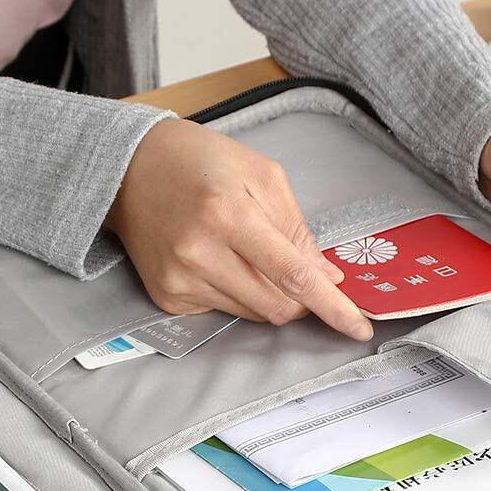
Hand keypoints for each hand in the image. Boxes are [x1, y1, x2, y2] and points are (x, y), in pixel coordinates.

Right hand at [106, 118, 373, 339]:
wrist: (131, 169)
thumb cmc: (201, 163)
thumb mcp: (262, 176)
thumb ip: (297, 229)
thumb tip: (327, 277)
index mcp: (229, 215)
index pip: (293, 275)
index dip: (332, 306)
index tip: (359, 327)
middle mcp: (199, 253)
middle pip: (277, 306)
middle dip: (303, 300)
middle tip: (304, 275)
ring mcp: (180, 279)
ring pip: (253, 314)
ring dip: (270, 295)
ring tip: (251, 256)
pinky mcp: (167, 297)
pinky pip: (223, 312)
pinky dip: (237, 294)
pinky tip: (219, 261)